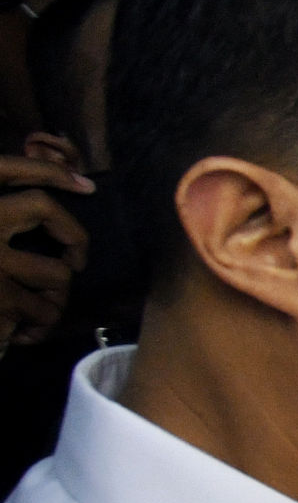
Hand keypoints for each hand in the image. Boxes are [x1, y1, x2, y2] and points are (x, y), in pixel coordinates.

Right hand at [0, 158, 92, 346]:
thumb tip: (57, 197)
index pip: (3, 168)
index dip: (46, 169)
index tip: (84, 184)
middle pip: (42, 206)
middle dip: (72, 234)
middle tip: (77, 260)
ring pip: (57, 271)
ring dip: (56, 297)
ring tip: (37, 310)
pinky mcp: (1, 299)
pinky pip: (46, 310)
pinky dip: (41, 326)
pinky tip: (23, 335)